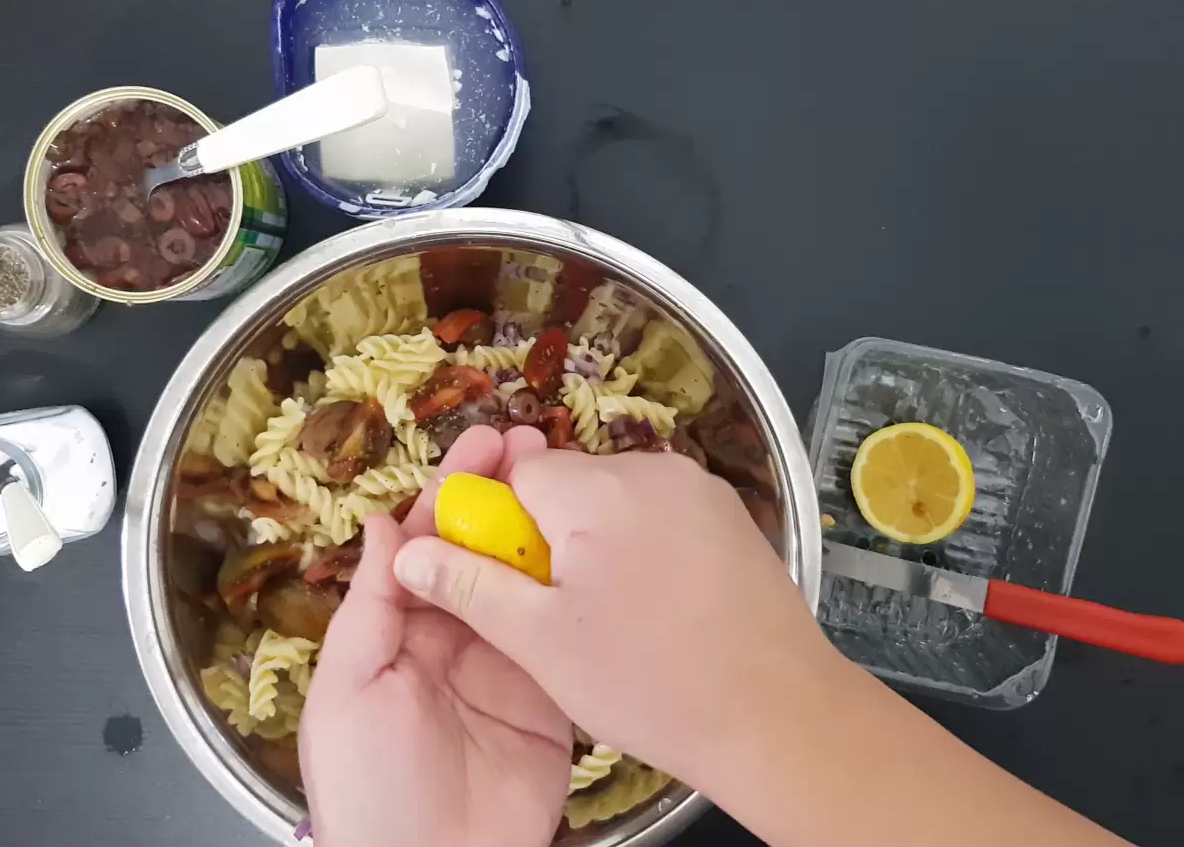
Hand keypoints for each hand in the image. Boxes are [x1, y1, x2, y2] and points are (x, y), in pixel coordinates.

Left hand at [300, 426, 570, 846]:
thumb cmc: (369, 784)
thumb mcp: (348, 688)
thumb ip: (370, 605)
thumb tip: (378, 524)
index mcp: (397, 630)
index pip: (426, 544)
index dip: (452, 491)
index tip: (483, 444)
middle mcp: (453, 638)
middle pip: (483, 552)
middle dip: (507, 496)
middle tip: (537, 444)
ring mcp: (506, 666)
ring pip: (527, 584)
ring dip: (547, 531)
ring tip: (576, 479)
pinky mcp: (551, 697)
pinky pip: (564, 637)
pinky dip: (579, 595)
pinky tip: (597, 551)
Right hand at [391, 446, 826, 780]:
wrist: (777, 714)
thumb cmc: (652, 683)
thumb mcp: (541, 641)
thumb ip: (470, 586)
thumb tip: (406, 553)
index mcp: (599, 489)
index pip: (518, 475)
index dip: (503, 530)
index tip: (514, 585)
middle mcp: (653, 469)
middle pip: (568, 483)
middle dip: (552, 537)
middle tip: (564, 613)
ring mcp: (700, 489)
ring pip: (615, 500)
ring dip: (600, 544)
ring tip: (616, 618)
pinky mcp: (731, 515)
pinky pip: (661, 514)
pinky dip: (646, 549)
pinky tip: (658, 609)